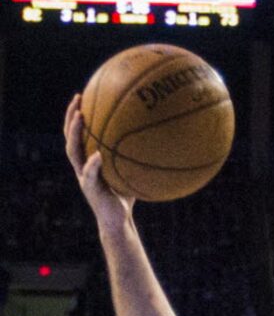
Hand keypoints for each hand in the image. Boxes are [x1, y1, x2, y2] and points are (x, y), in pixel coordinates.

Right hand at [63, 95, 134, 231]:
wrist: (118, 220)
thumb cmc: (127, 194)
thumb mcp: (132, 172)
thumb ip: (137, 157)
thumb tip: (160, 138)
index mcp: (89, 160)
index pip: (79, 134)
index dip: (77, 115)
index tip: (82, 95)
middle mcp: (83, 166)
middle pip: (70, 137)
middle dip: (71, 117)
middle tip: (78, 99)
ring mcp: (83, 176)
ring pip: (73, 152)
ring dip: (75, 134)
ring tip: (80, 118)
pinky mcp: (90, 189)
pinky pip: (89, 174)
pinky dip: (92, 164)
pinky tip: (97, 155)